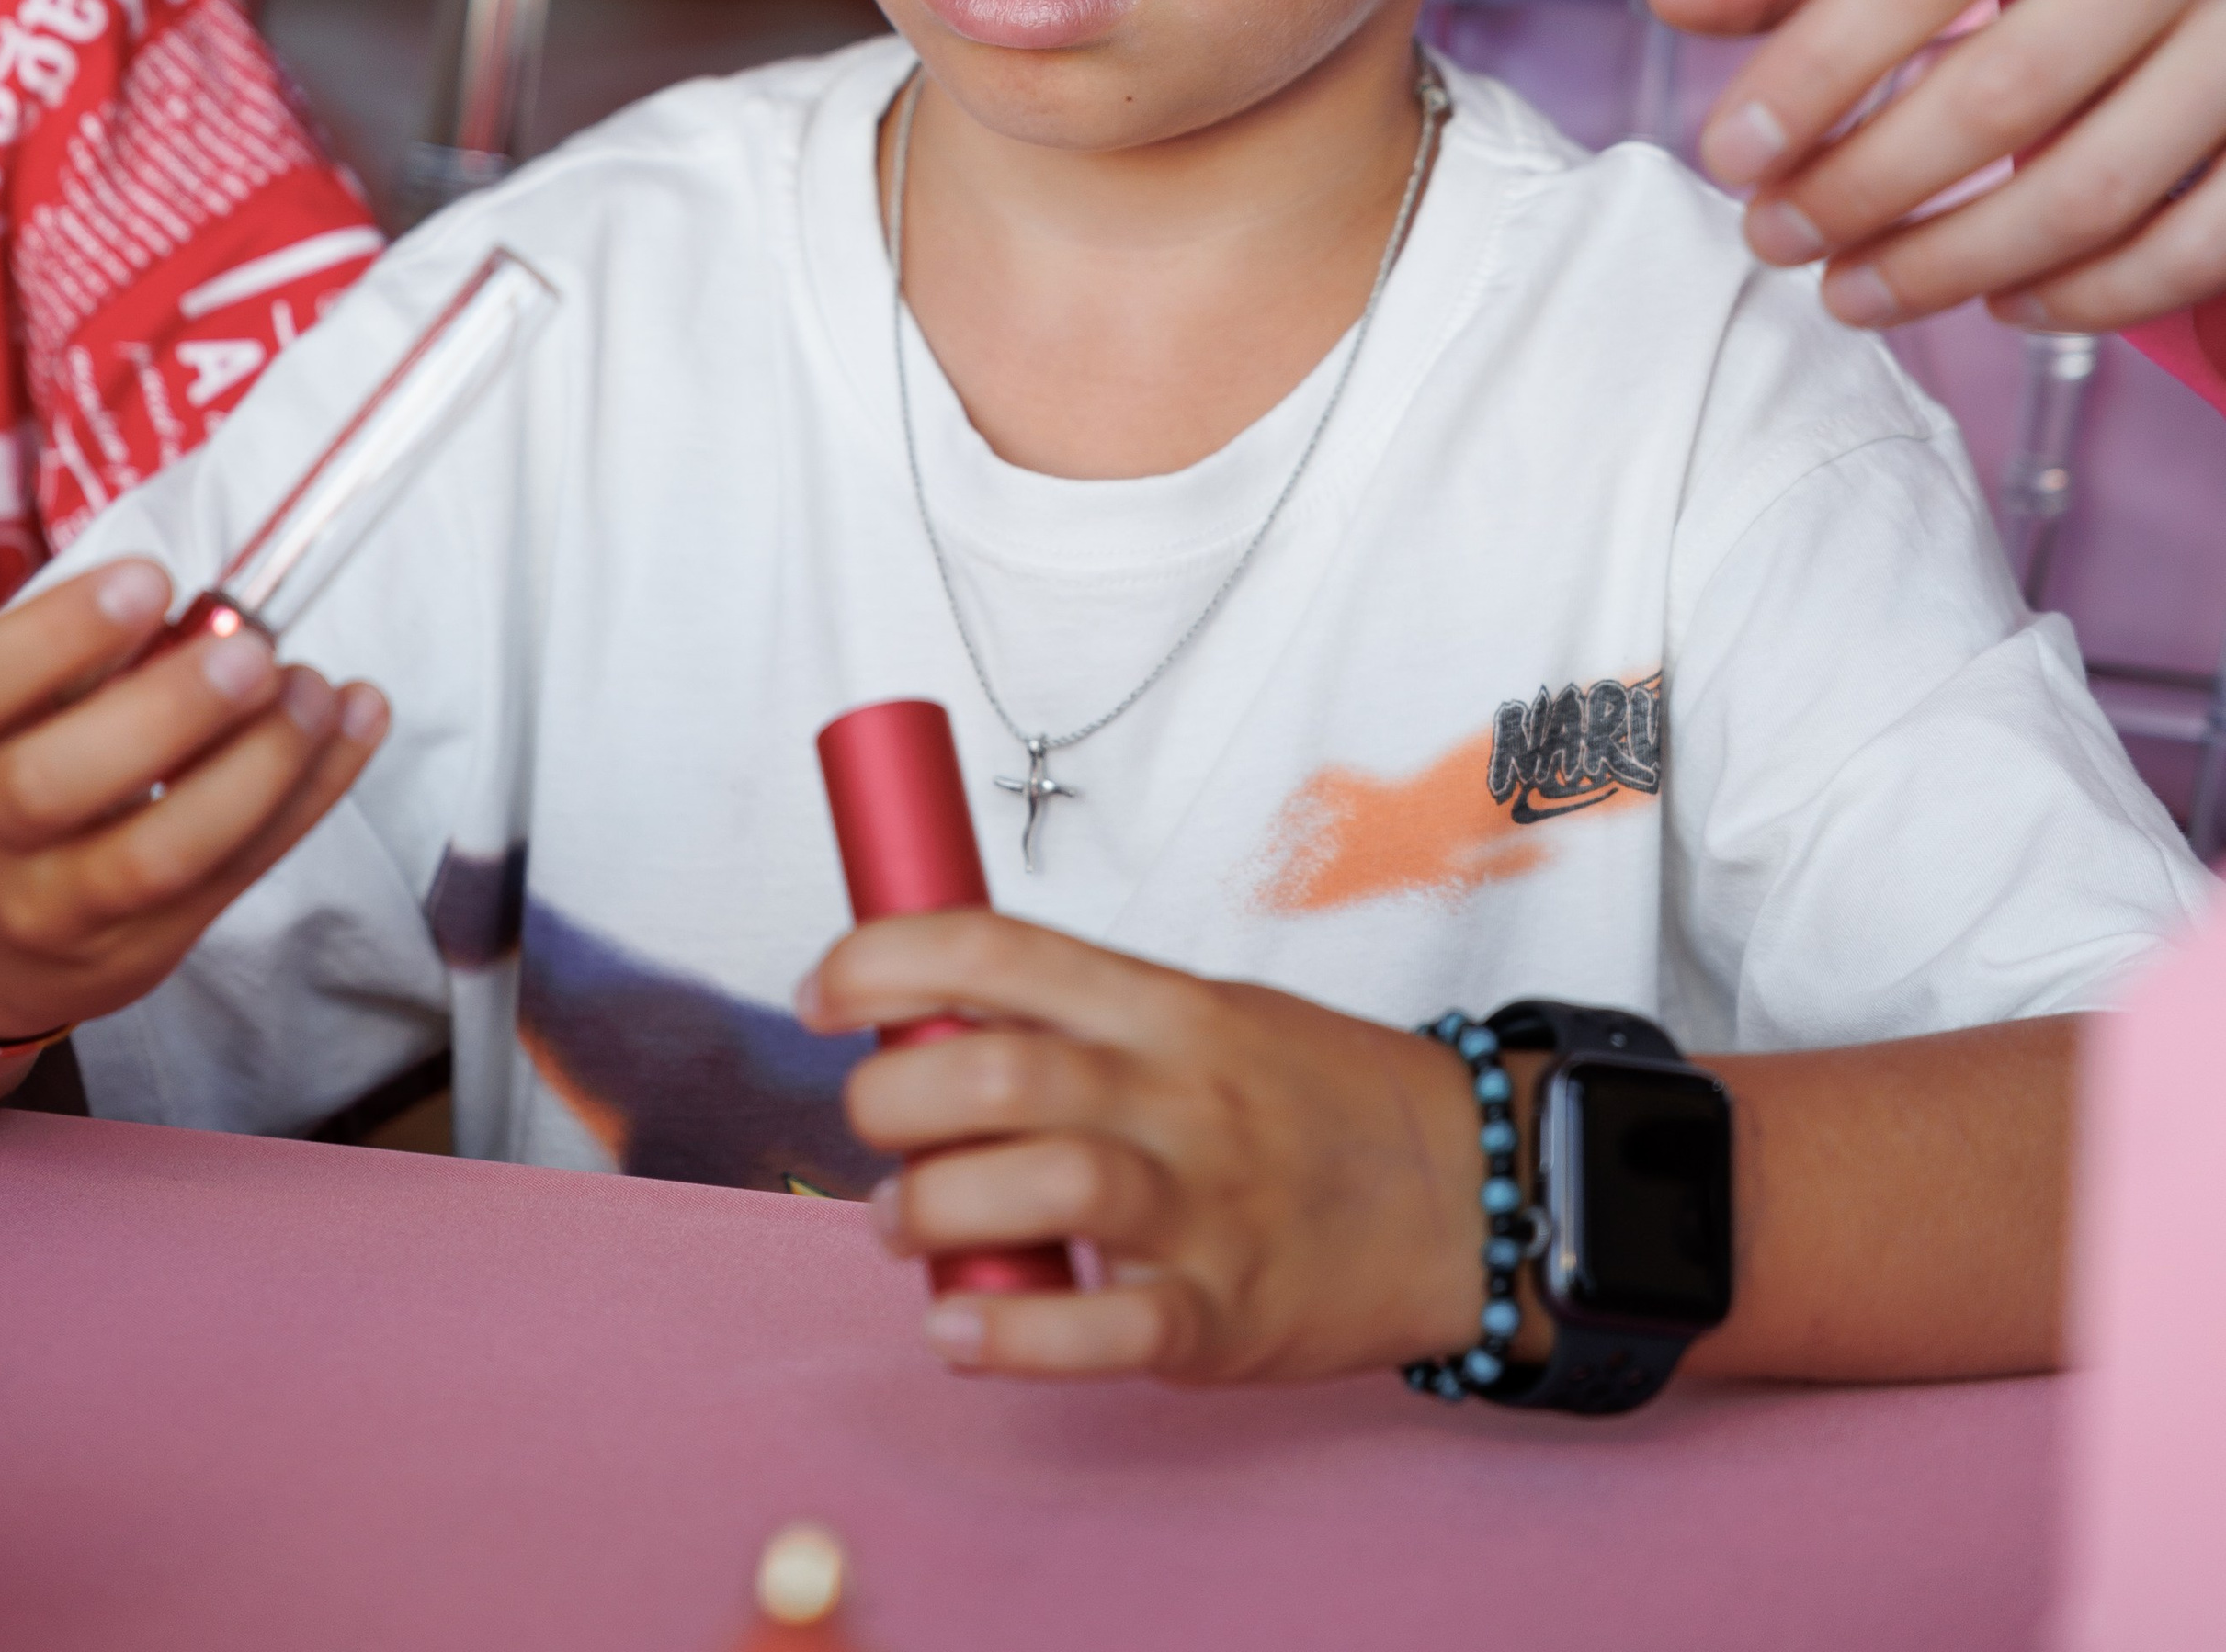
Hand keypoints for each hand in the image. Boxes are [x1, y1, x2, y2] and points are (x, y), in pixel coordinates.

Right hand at [0, 558, 383, 1118]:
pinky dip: (310, 796)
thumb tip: (216, 612)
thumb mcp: (11, 707)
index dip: (63, 630)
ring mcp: (58, 905)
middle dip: (172, 709)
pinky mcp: (141, 949)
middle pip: (53, 784)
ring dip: (261, 765)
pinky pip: (236, 874)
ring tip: (314, 691)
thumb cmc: (10, 776)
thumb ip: (92, 658)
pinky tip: (356, 723)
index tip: (154, 582)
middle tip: (256, 654)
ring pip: (159, 855)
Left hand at [801, 909, 1508, 1381]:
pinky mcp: (1223, 1313)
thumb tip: (932, 1027)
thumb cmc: (1311, 1098)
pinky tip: (959, 1331)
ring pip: (1035, 1180)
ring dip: (930, 1207)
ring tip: (906, 1224)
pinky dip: (1009, 1337)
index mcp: (1160, 1002)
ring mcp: (1201, 1204)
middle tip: (872, 1126)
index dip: (881, 958)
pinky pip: (1102, 1328)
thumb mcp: (1202, 1014)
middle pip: (991, 1067)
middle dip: (888, 1096)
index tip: (821, 992)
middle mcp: (1173, 1091)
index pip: (993, 947)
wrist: (1462, 1186)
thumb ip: (1085, 1021)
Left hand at [1649, 0, 2225, 336]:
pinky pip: (2198, 241)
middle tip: (1776, 239)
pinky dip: (2092, 295)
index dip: (1814, 70)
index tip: (1729, 154)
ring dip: (1954, 264)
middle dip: (1865, 189)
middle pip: (2004, 90)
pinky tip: (2002, 300)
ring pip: (2096, 186)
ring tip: (1855, 289)